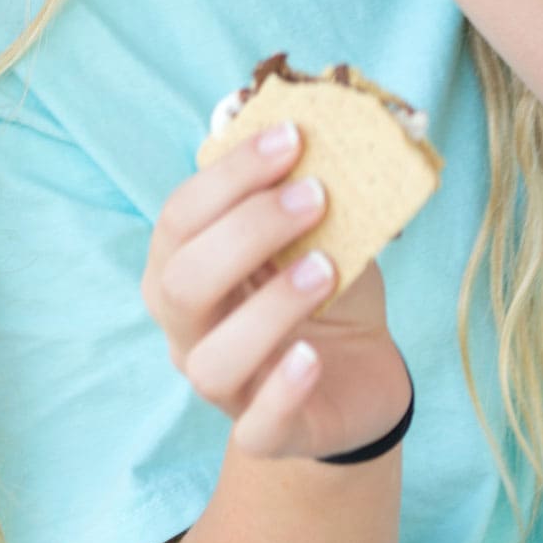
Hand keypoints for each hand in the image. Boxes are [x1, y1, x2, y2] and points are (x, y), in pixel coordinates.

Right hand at [143, 122, 412, 460]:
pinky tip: (314, 354)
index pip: (180, 216)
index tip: (294, 137)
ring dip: (269, 309)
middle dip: (248, 231)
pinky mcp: (268, 433)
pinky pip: (255, 430)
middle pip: (183, 284)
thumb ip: (296, 181)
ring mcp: (223, 387)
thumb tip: (287, 109)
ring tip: (325, 269)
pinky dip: (282, 390)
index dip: (231, 174)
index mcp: (184, 265)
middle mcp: (188, 328)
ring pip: (211, 362)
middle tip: (317, 195)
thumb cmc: (322, 284)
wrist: (362, 368)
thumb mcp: (316, 227)